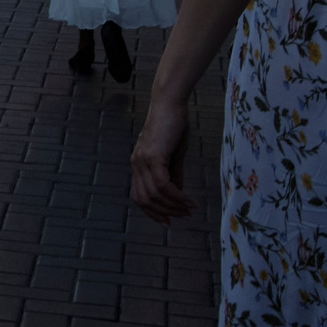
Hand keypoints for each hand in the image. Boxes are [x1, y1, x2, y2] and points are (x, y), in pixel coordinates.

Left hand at [130, 97, 193, 223]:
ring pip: (155, 194)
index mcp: (138, 164)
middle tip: (183, 216)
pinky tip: (188, 200)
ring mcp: (143, 160)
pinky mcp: (153, 156)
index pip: (139, 196)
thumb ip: (174, 175)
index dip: (152, 212)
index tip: (168, 221)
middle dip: (164, 212)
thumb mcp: (173, 156)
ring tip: (189, 209)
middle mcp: (136, 164)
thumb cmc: (173, 127)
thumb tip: (177, 194)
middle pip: (145, 199)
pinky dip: (176, 196)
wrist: (170, 104)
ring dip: (173, 206)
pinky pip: (163, 184)